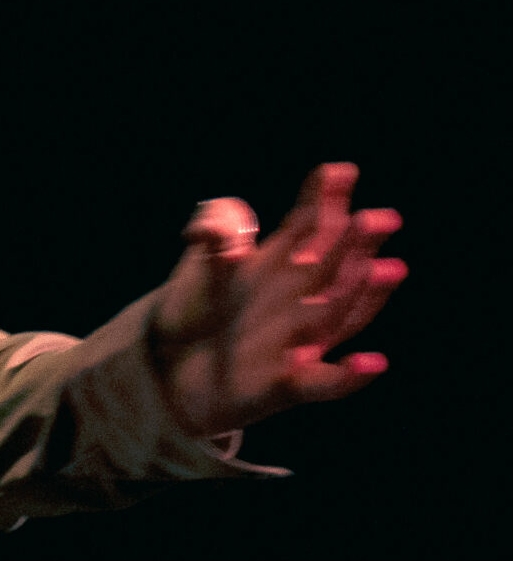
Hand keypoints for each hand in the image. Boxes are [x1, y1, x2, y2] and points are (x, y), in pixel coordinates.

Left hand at [150, 162, 405, 436]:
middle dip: (356, 245)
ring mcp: (296, 346)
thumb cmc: (193, 320)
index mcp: (278, 271)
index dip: (322, 202)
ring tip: (388, 269)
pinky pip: (319, 384)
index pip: (306, 229)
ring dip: (362, 298)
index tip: (339, 171)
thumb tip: (219, 227)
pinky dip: (346, 377)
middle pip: (332, 270)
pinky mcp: (281, 389)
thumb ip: (213, 233)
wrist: (171, 381)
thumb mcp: (195, 271)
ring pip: (336, 319)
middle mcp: (298, 306)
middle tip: (380, 217)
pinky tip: (371, 362)